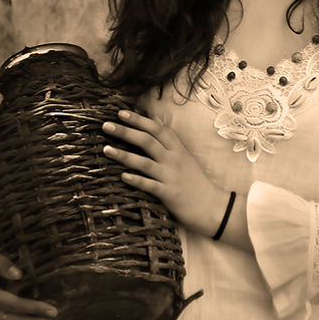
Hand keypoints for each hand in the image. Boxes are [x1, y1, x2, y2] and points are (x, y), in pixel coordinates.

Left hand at [102, 110, 225, 236]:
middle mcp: (174, 159)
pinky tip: (123, 176)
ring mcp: (171, 176)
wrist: (213, 207)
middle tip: (106, 125)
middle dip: (126, 131)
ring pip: (144, 162)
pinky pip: (150, 185)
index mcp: (178, 149)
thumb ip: (171, 143)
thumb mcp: (186, 158)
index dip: (139, 120)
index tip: (121, 113)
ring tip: (106, 149)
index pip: (157, 129)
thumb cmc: (196, 182)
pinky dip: (136, 180)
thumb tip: (155, 124)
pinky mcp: (169, 194)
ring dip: (124, 154)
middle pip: (147, 140)